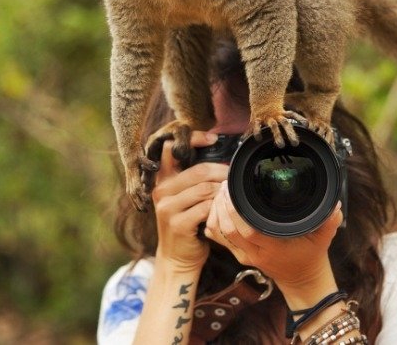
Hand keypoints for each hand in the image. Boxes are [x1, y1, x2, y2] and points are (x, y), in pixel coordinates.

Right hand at [151, 131, 227, 272]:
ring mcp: (167, 208)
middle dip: (222, 171)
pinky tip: (225, 210)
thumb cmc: (187, 223)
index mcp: (162, 180)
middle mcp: (161, 191)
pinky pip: (205, 208)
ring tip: (233, 194)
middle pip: (198, 170)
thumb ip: (194, 178)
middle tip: (235, 176)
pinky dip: (219, 207)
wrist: (177, 257)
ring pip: (204, 188)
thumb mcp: (184, 197)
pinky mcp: (177, 224)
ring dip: (224, 190)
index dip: (193, 139)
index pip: (171, 148)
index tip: (213, 139)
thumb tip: (222, 154)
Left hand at [204, 182, 342, 300]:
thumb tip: (335, 204)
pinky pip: (218, 238)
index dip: (235, 211)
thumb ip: (328, 221)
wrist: (301, 280)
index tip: (233, 190)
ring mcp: (244, 256)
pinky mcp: (238, 255)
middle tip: (225, 185)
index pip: (247, 231)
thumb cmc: (310, 257)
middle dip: (222, 206)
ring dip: (215, 212)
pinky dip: (213, 222)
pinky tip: (218, 206)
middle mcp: (254, 253)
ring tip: (220, 192)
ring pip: (219, 234)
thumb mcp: (323, 239)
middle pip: (227, 230)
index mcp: (272, 248)